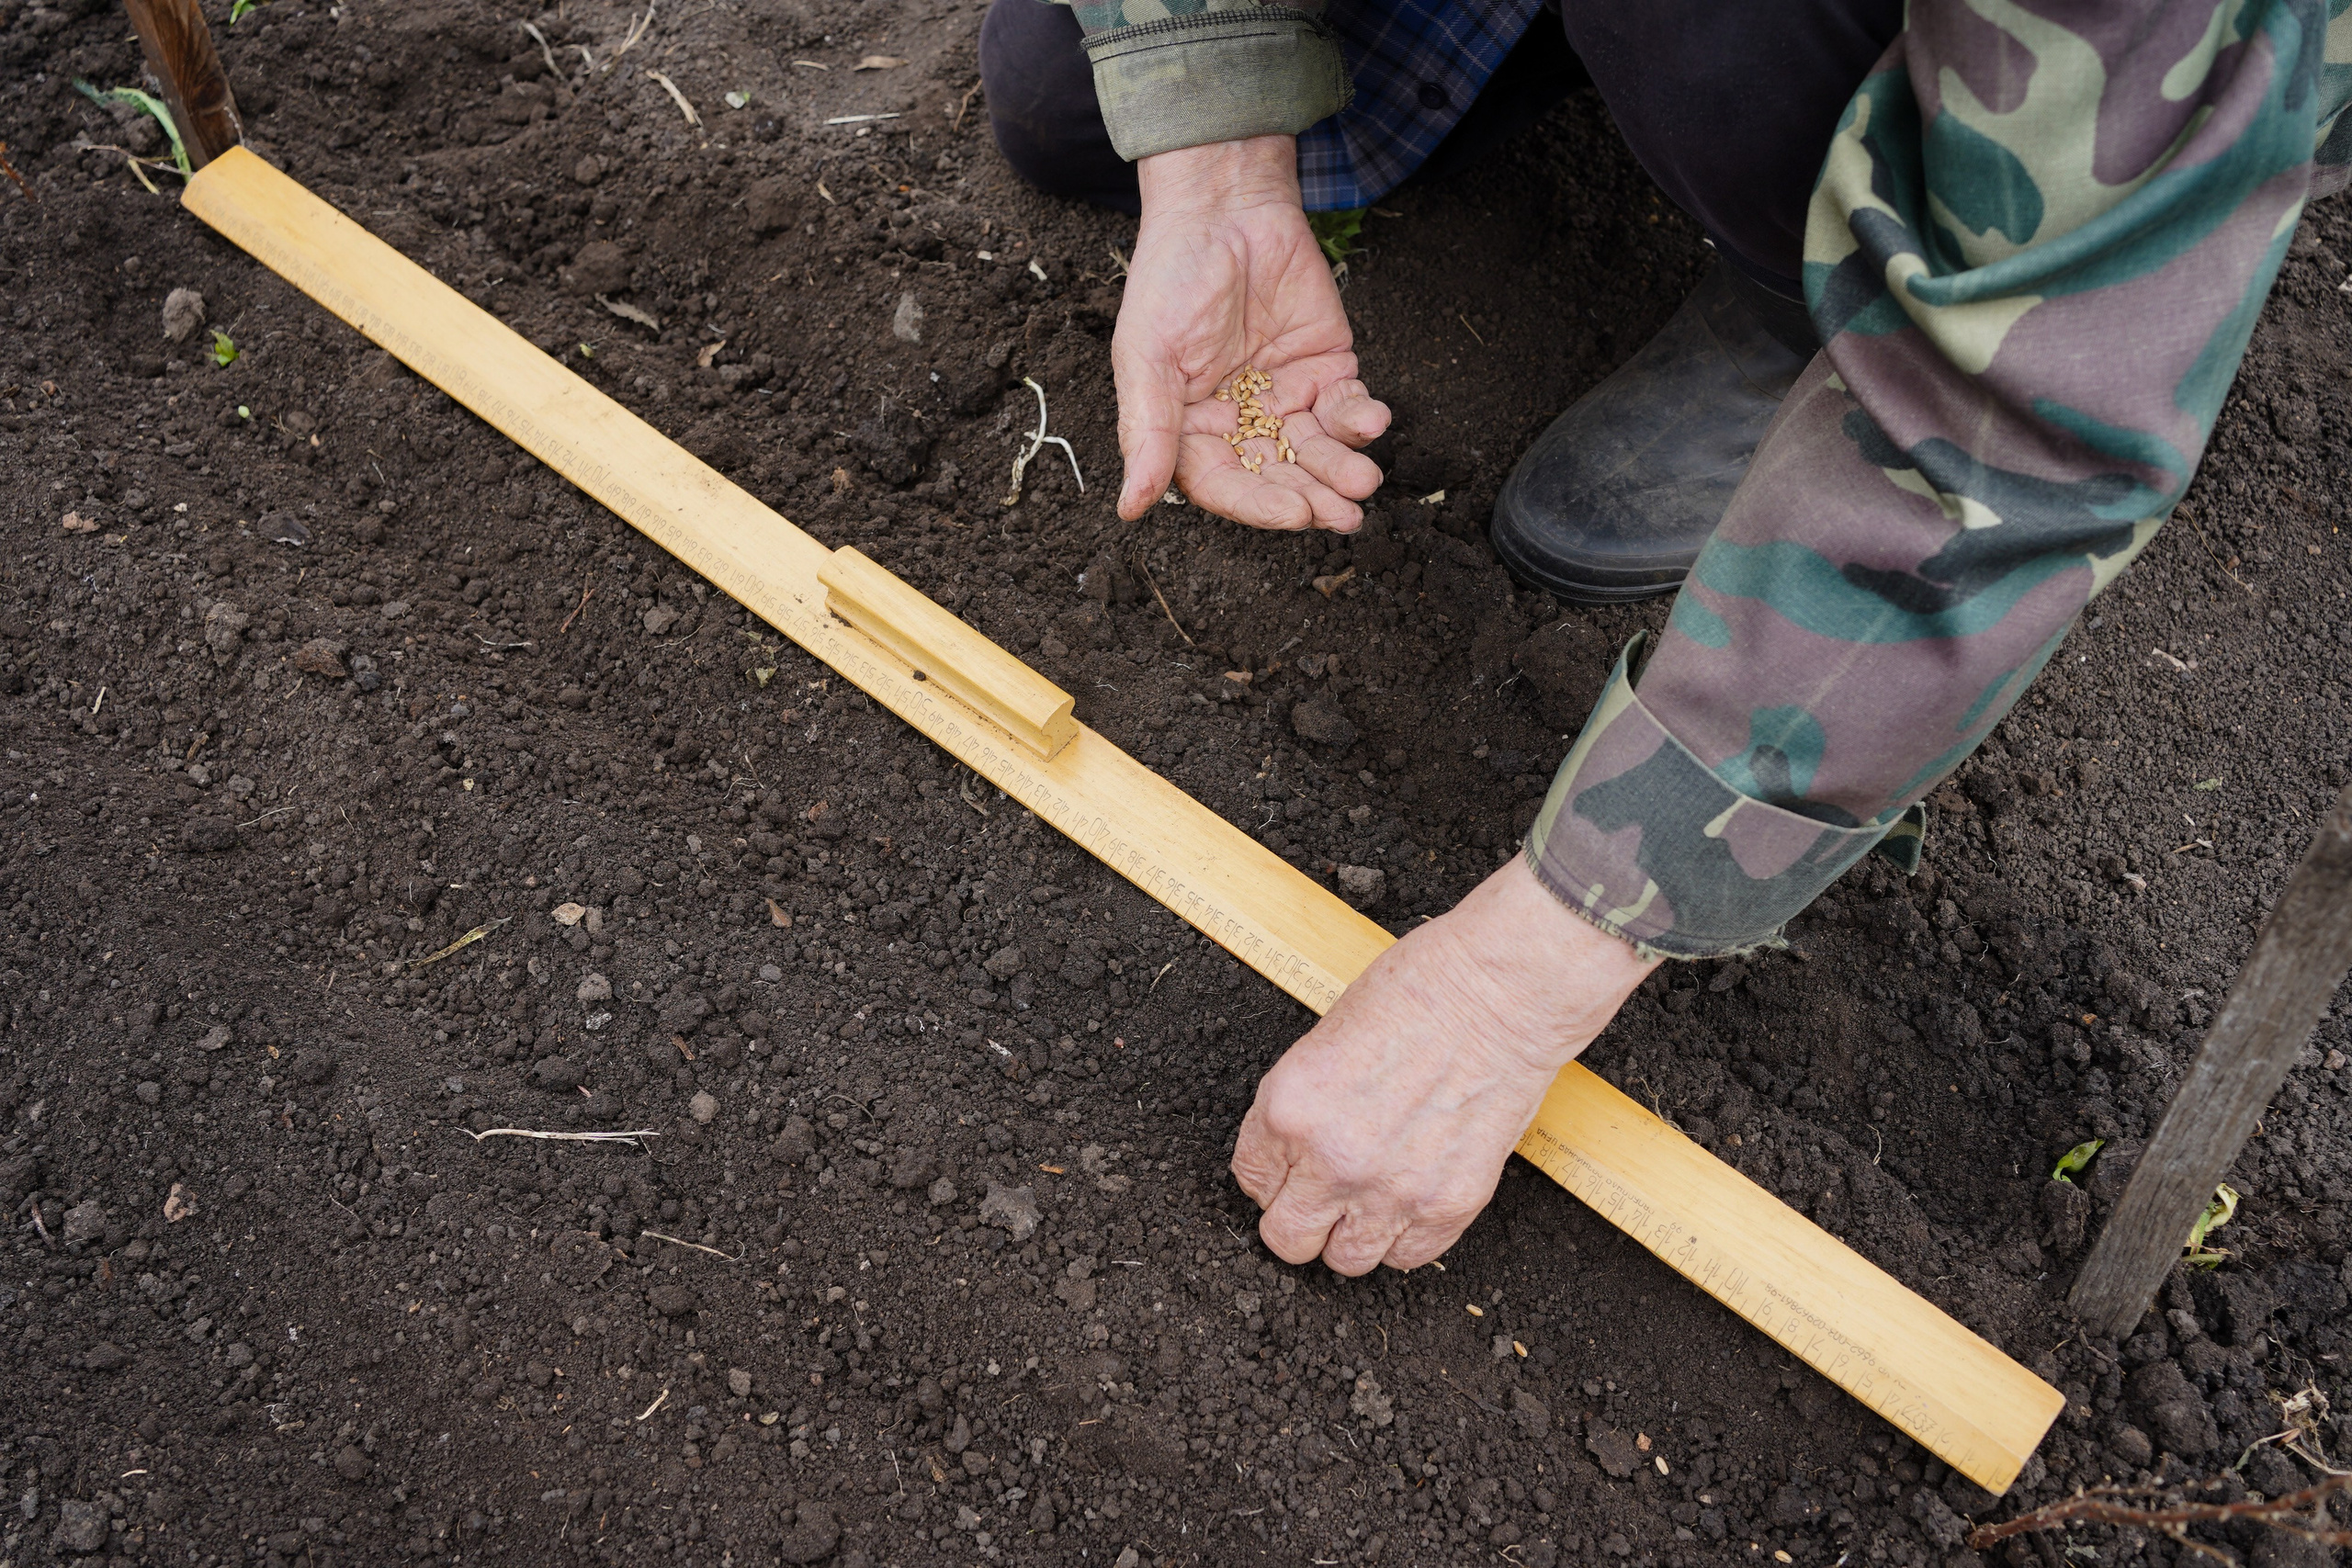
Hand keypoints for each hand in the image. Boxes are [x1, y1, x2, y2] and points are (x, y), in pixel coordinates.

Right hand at [1112, 135, 1389, 528]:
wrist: (1224, 207)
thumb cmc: (1171, 278)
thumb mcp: (1146, 357)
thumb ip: (1147, 433)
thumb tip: (1132, 508)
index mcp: (1190, 431)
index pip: (1227, 486)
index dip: (1259, 504)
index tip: (1293, 513)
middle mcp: (1240, 423)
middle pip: (1280, 478)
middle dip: (1314, 498)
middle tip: (1344, 517)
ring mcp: (1286, 396)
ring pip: (1319, 452)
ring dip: (1344, 469)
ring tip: (1364, 481)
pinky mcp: (1327, 366)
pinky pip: (1349, 407)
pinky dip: (1362, 419)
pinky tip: (1372, 420)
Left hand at [1231, 855, 1659, 1273]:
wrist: (1500, 991)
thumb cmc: (1420, 992)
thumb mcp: (1325, 1041)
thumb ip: (1302, 1109)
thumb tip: (1293, 1154)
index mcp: (1288, 1109)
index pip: (1252, 1181)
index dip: (1273, 1174)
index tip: (1292, 1168)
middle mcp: (1332, 1159)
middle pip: (1287, 1238)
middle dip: (1299, 1219)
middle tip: (1321, 1197)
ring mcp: (1391, 1189)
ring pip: (1345, 1260)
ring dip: (1351, 1234)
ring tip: (1370, 1199)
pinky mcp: (1448, 1204)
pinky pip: (1408, 1256)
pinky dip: (1405, 1236)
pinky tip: (1411, 1198)